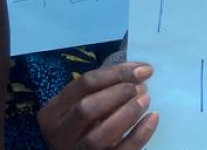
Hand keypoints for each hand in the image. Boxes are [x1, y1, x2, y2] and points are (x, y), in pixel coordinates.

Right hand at [38, 63, 157, 149]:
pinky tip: (153, 118)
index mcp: (53, 111)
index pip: (84, 84)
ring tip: (145, 100)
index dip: (117, 73)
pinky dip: (139, 135)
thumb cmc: (85, 122)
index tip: (144, 70)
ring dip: (127, 114)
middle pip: (86, 108)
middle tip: (141, 88)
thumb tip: (141, 70)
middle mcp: (60, 133)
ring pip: (98, 136)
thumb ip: (105, 86)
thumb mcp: (84, 102)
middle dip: (118, 94)